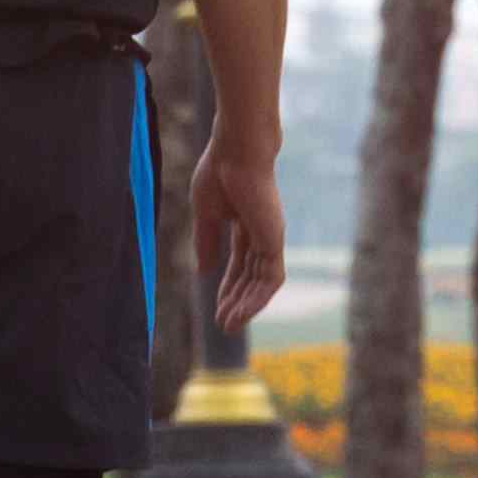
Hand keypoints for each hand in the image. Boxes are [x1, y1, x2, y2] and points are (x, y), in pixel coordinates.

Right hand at [191, 142, 288, 333]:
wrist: (236, 151)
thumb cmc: (219, 172)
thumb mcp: (206, 214)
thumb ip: (206, 242)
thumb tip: (203, 271)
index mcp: (244, 222)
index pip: (238, 262)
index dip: (227, 285)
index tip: (216, 307)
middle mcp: (260, 232)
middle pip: (250, 275)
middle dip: (236, 300)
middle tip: (223, 325)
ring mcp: (269, 237)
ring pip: (262, 282)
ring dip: (247, 306)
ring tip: (229, 326)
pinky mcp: (274, 240)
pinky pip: (271, 278)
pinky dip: (258, 298)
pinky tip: (242, 314)